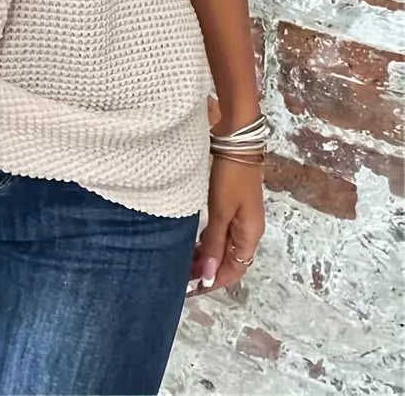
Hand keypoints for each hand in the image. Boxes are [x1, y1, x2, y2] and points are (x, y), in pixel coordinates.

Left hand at [185, 153, 264, 297]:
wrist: (237, 143)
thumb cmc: (230, 177)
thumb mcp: (221, 211)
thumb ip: (214, 243)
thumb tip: (209, 277)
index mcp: (250, 235)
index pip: (234, 270)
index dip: (214, 282)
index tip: (191, 289)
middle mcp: (248, 230)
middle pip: (229, 261)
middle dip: (208, 271)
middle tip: (182, 276)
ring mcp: (241, 218)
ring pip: (224, 248)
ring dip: (207, 257)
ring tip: (184, 262)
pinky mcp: (233, 207)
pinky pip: (222, 234)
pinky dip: (208, 242)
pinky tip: (193, 242)